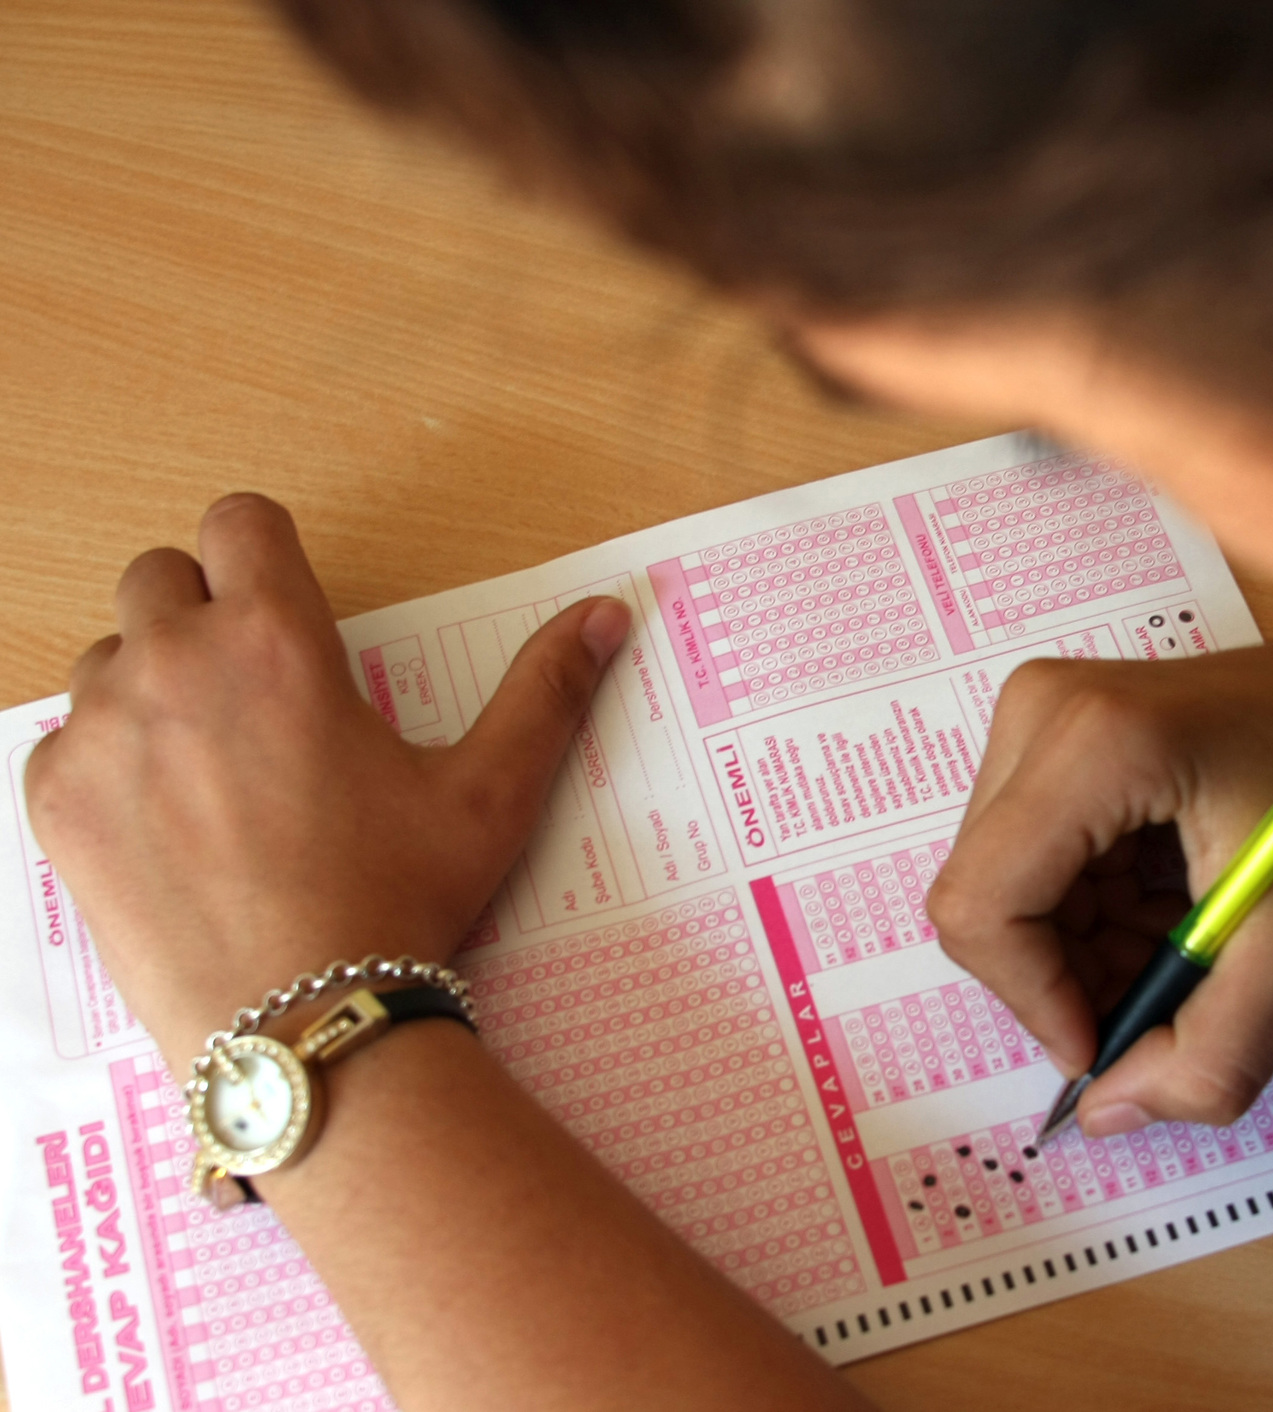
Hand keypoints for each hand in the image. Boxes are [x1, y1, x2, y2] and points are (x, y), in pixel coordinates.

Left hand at [23, 494, 629, 1064]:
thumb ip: (547, 688)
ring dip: (151, 687)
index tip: (287, 605)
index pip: (238, 520)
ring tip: (215, 766)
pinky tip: (170, 823)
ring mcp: (101, 733)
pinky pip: (64, 742)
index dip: (265, 552)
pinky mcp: (57, 802)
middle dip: (202, 613)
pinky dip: (106, 765)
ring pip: (106, 659)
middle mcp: (173, 664)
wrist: (302, 1019)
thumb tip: (609, 612)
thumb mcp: (489, 792)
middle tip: (255, 691)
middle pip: (158, 576)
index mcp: (276, 641)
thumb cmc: (400, 898)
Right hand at [926, 602, 1272, 1137]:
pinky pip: (1030, 861)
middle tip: (1168, 993)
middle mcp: (1043, 713)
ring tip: (1183, 944)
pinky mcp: (1049, 731)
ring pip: (1005, 890)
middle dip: (1067, 978)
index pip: (984, 907)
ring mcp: (1039, 715)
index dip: (1035, 1000)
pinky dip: (1090, 913)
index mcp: (1096, 746)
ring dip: (1083, 950)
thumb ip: (1213, 1055)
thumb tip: (1110, 1107)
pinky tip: (1166, 907)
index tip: (1106, 1041)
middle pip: (988, 902)